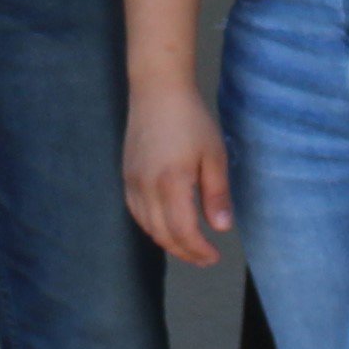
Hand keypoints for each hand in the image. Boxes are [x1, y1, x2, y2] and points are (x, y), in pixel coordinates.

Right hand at [123, 78, 231, 267]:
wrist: (157, 89)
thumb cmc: (190, 118)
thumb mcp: (214, 155)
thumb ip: (217, 194)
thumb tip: (222, 228)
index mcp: (171, 182)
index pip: (183, 232)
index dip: (199, 250)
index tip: (215, 256)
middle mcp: (146, 186)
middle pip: (163, 235)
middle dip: (185, 252)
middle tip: (205, 258)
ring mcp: (132, 181)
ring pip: (147, 227)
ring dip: (168, 242)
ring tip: (189, 247)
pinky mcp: (126, 175)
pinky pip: (136, 212)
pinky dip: (151, 227)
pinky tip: (166, 226)